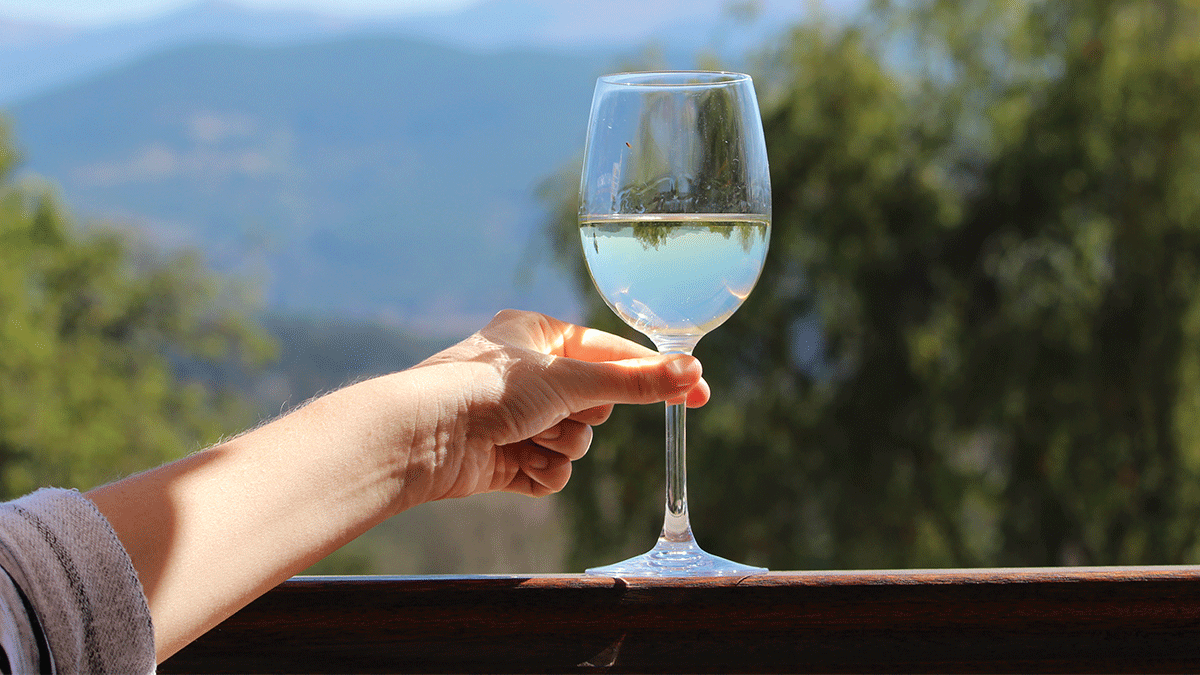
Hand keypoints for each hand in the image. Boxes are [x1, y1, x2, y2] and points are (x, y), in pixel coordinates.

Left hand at [402, 310, 708, 502]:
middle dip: (582, 417)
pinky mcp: (506, 458)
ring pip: (577, 441)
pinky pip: (552, 471)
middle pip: (596, 404)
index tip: (700, 393)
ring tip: (526, 438)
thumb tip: (693, 372)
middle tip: (557, 411)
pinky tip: (513, 463)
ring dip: (560, 446)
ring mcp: (516, 418)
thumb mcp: (572, 381)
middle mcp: (527, 374)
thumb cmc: (487, 390)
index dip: (653, 375)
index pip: (611, 353)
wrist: (425, 438)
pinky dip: (540, 472)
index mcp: (537, 335)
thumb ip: (634, 382)